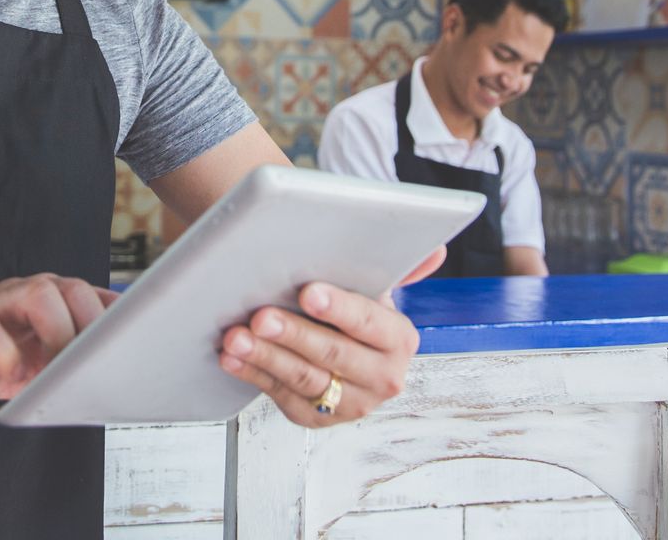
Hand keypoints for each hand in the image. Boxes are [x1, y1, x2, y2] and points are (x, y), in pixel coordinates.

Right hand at [0, 274, 116, 408]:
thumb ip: (68, 359)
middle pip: (71, 287)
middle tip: (89, 365)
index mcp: (47, 300)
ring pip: (37, 293)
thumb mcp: (35, 363)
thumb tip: (114, 374)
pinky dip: (5, 352)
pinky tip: (11, 373)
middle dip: (89, 325)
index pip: (92, 295)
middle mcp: (23, 293)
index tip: (136, 347)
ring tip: (55, 369)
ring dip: (57, 332)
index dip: (117, 318)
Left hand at [216, 246, 442, 428]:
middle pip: (332, 354)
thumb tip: (436, 250)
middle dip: (293, 333)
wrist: (345, 352)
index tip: (308, 292)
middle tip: (260, 315)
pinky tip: (232, 357)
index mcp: (399, 340)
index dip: (338, 308)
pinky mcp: (316, 417)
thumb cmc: (354, 312)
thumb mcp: (376, 289)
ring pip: (303, 378)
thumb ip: (400, 269)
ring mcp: (349, 403)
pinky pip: (280, 395)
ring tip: (236, 337)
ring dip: (266, 357)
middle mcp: (382, 377)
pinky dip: (252, 374)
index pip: (367, 322)